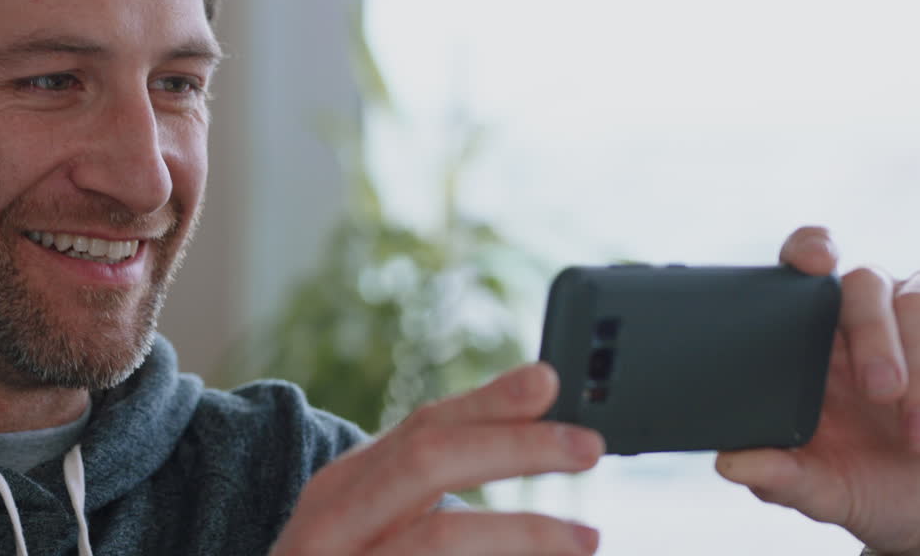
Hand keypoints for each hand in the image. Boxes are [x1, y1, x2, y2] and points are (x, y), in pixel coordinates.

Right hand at [270, 363, 604, 554]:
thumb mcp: (367, 523)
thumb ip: (425, 483)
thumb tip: (531, 431)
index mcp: (341, 488)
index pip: (420, 426)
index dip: (489, 401)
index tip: (550, 382)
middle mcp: (331, 525)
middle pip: (427, 460)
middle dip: (514, 447)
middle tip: (588, 445)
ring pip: (439, 537)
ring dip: (523, 532)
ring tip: (587, 538)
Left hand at [716, 226, 919, 555]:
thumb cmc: (880, 488)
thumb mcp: (830, 491)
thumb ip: (781, 477)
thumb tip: (729, 464)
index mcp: (819, 337)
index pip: (806, 266)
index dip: (809, 249)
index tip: (815, 263)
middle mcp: (872, 313)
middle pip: (863, 283)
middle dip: (872, 334)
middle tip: (881, 392)